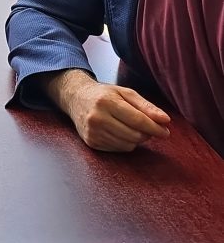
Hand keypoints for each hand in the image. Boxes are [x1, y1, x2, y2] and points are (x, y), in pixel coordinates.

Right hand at [43, 69, 170, 151]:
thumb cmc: (104, 94)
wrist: (76, 98)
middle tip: (147, 127)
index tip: (166, 131)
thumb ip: (146, 106)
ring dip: (135, 139)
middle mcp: (97, 118)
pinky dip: (124, 143)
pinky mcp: (91, 142)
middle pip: (134, 135)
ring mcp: (92, 132)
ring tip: (131, 128)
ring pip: (128, 145)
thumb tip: (165, 120)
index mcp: (106, 102)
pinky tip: (120, 132)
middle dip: (146, 133)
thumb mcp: (125, 93)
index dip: (155, 128)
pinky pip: (118, 149)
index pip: (138, 120)